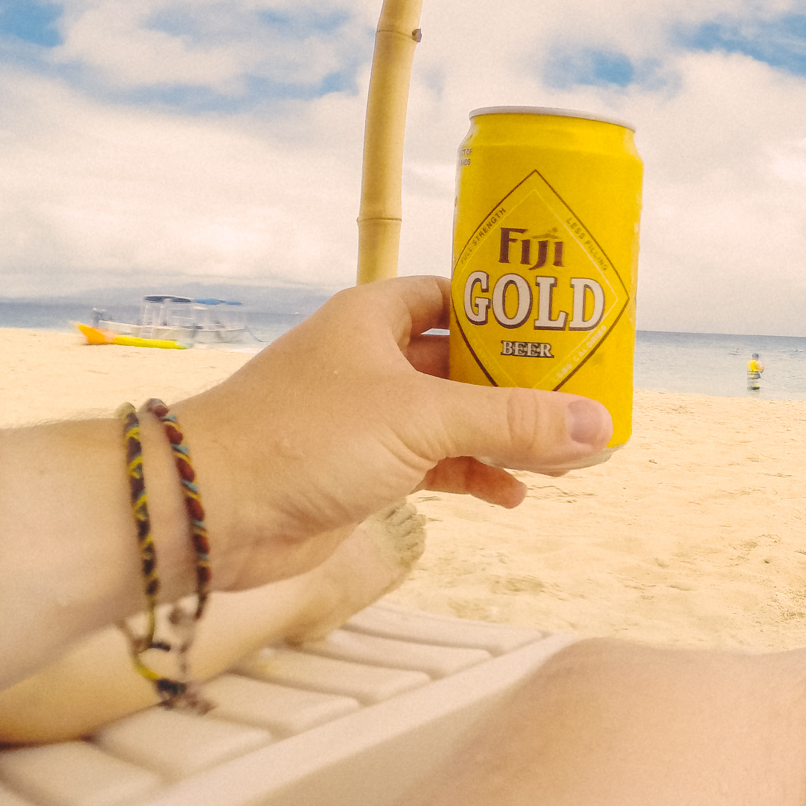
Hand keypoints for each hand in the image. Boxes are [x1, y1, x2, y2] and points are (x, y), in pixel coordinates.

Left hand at [175, 276, 612, 589]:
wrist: (207, 509)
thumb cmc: (300, 438)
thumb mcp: (422, 419)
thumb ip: (513, 421)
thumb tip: (598, 425)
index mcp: (376, 318)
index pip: (458, 296)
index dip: (510, 310)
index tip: (565, 326)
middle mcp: (372, 360)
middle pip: (466, 363)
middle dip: (523, 386)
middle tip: (582, 398)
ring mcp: (366, 418)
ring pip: (456, 419)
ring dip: (505, 438)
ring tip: (565, 456)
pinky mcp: (362, 470)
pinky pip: (437, 465)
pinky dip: (475, 476)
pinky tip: (513, 494)